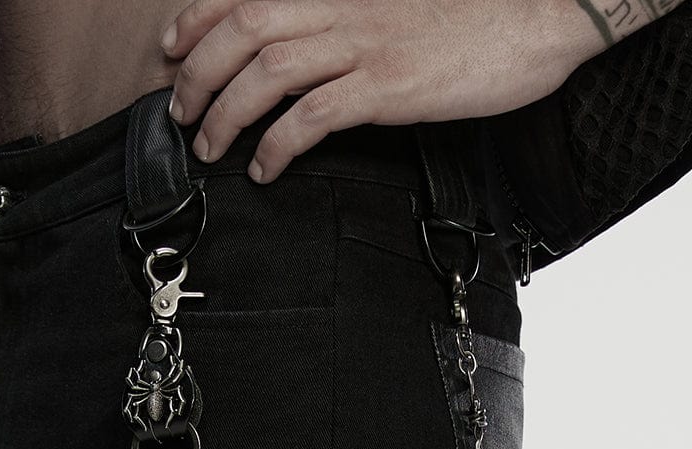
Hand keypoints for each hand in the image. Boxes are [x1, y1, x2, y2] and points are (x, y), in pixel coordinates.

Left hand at [160, 0, 604, 182]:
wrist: (540, 14)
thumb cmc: (470, 17)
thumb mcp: (393, 11)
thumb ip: (342, 26)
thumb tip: (303, 59)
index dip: (198, 21)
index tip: (172, 50)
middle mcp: (343, 8)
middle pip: (243, 32)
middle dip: (198, 75)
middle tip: (181, 114)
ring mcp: (365, 45)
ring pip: (267, 72)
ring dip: (225, 114)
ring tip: (210, 147)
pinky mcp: (388, 86)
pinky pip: (313, 116)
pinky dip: (276, 145)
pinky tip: (265, 169)